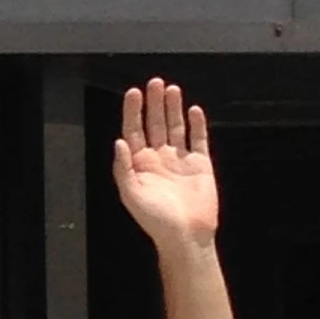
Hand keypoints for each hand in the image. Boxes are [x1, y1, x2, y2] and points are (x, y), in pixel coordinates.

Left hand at [112, 78, 217, 253]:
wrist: (186, 236)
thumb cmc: (155, 220)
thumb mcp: (131, 194)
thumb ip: (123, 167)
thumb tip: (119, 141)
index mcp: (140, 164)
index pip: (134, 131)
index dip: (133, 111)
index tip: (134, 93)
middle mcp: (159, 158)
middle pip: (154, 124)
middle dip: (154, 103)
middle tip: (155, 82)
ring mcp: (180, 160)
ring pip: (175, 127)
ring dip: (173, 108)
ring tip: (172, 89)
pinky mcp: (200, 164)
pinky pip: (198, 139)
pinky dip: (196, 125)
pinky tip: (193, 110)